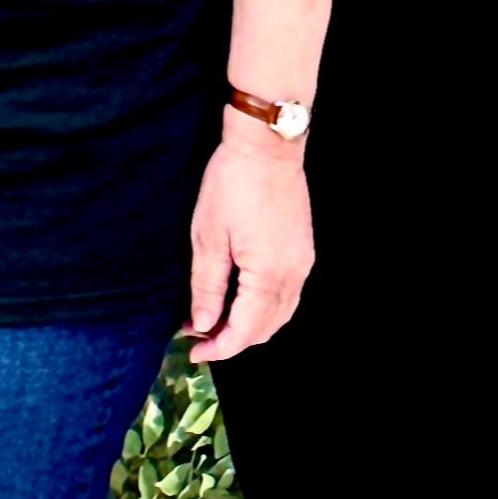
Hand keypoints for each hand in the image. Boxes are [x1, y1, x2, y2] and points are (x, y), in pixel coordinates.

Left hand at [187, 120, 314, 362]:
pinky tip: (239, 301)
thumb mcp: (208, 236)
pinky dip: (263, 308)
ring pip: (279, 315)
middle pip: (266, 329)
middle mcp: (294, 277)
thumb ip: (208, 286)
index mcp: (269, 276)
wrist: (267, 146)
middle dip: (233, 340)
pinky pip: (287, 296)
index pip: (245, 331)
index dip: (219, 347)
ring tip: (214, 322)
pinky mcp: (304, 253)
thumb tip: (203, 324)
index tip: (193, 351)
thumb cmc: (232, 185)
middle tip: (199, 337)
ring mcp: (304, 265)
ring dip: (249, 326)